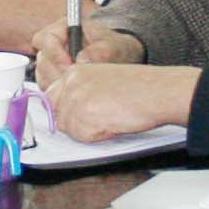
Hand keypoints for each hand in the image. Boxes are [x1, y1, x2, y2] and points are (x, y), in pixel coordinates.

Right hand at [30, 18, 143, 88]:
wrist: (117, 58)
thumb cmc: (114, 47)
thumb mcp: (112, 46)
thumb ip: (100, 51)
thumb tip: (82, 60)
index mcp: (63, 27)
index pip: (45, 39)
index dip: (54, 53)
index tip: (69, 65)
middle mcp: (53, 43)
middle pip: (42, 59)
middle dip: (57, 72)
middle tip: (74, 80)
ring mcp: (50, 60)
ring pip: (42, 74)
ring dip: (57, 83)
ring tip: (77, 87)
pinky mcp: (52, 76)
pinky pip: (47, 86)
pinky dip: (58, 91)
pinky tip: (73, 92)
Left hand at [45, 63, 196, 142]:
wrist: (156, 90)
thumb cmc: (139, 86)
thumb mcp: (103, 79)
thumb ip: (81, 90)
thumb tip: (66, 111)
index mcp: (75, 72)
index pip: (51, 97)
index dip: (64, 111)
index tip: (76, 117)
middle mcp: (72, 82)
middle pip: (58, 115)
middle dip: (75, 123)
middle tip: (98, 120)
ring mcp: (76, 98)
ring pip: (69, 129)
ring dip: (88, 131)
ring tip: (110, 118)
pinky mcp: (85, 114)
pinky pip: (83, 136)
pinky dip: (97, 136)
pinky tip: (113, 123)